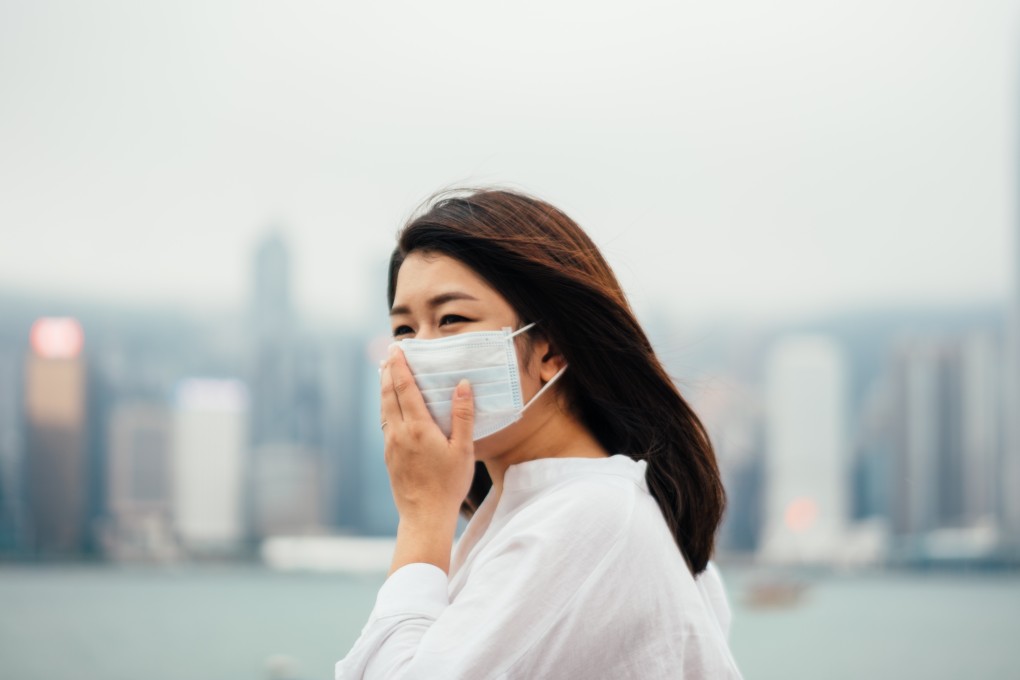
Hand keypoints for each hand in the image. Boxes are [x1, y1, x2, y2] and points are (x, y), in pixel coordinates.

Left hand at [380, 345, 475, 528]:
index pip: (404, 388)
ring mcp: (390, 445)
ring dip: (384, 388)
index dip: (399, 366)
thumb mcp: (463, 449)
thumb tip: (462, 385)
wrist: (424, 517)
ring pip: (383, 409)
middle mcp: (398, 433)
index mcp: (417, 428)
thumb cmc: (448, 485)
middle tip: (390, 354)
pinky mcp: (389, 456)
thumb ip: (462, 415)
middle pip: (388, 394)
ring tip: (387, 373)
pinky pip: (385, 423)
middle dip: (388, 372)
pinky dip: (386, 406)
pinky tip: (392, 407)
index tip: (398, 349)